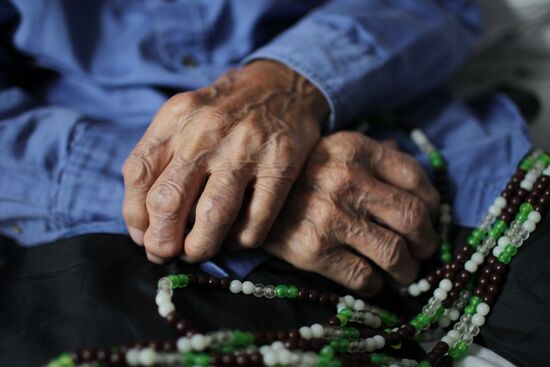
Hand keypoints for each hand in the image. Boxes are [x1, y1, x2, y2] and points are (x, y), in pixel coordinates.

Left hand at [122, 61, 328, 262]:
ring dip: (198, 248)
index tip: (144, 235)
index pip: (137, 175)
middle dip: (161, 242)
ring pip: (211, 217)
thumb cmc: (224, 111)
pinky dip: (239, 242)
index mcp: (175, 118)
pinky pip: (254, 222)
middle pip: (167, 202)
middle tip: (166, 253)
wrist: (280, 85)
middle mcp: (206, 131)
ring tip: (197, 251)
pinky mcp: (280, 165)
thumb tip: (144, 222)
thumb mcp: (184, 117)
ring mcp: (246, 148)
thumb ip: (160, 158)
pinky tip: (235, 237)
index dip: (135, 217)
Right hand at [263, 132, 439, 293]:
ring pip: (395, 254)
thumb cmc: (296, 177)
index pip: (416, 178)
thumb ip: (369, 152)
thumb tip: (401, 154)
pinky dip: (377, 285)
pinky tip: (374, 281)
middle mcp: (346, 181)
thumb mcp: (332, 149)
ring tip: (404, 272)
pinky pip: (364, 277)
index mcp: (355, 150)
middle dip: (427, 241)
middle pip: (413, 218)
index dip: (431, 203)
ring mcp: (330, 217)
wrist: (243, 200)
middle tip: (424, 250)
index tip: (428, 218)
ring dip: (408, 270)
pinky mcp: (314, 251)